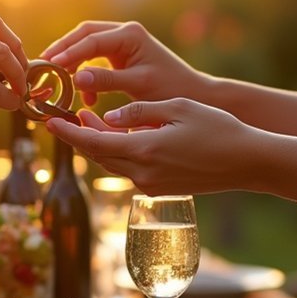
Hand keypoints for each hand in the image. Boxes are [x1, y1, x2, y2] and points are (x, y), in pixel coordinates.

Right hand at [40, 21, 199, 106]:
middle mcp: (125, 33)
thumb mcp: (138, 85)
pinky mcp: (122, 55)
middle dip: (63, 50)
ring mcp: (123, 42)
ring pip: (87, 45)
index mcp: (130, 35)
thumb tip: (76, 78)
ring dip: (72, 61)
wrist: (193, 93)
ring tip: (59, 80)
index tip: (50, 66)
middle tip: (44, 66)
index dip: (68, 53)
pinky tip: (86, 97)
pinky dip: (86, 74)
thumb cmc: (170, 88)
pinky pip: (95, 58)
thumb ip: (106, 80)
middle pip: (84, 35)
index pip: (90, 40)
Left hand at [46, 98, 257, 195]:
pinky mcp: (159, 189)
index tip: (49, 121)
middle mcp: (142, 173)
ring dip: (99, 144)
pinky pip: (129, 169)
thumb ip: (139, 111)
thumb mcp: (177, 108)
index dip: (68, 132)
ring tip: (91, 120)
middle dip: (81, 135)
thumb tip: (109, 118)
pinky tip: (120, 136)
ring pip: (112, 163)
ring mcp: (150, 185)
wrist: (247, 162)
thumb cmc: (217, 129)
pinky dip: (118, 152)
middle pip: (98, 154)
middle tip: (69, 113)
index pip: (93, 142)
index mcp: (144, 151)